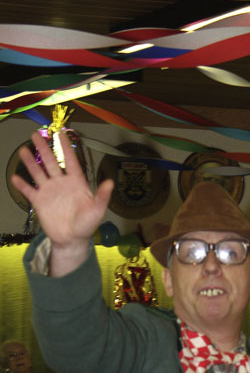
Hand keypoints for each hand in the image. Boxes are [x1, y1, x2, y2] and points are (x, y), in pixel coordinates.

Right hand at [11, 131, 114, 273]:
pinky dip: (22, 185)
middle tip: (35, 134)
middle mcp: (62, 183)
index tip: (60, 132)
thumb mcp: (97, 210)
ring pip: (38, 173)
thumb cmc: (87, 224)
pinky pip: (29, 191)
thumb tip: (111, 182)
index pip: (70, 160)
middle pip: (51, 162)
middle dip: (43, 148)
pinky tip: (15, 177)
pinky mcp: (40, 202)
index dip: (65, 147)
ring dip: (31, 162)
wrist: (72, 240)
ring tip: (23, 150)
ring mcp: (50, 192)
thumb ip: (102, 196)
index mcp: (76, 182)